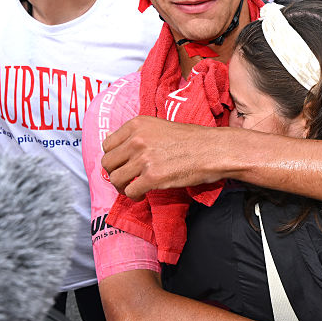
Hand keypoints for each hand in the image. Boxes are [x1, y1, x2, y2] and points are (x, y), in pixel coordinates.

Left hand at [101, 117, 225, 199]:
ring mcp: (144, 158)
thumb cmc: (193, 140)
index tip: (122, 164)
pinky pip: (130, 191)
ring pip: (115, 179)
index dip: (114, 157)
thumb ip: (139, 136)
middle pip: (108, 162)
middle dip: (115, 173)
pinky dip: (134, 196)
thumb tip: (117, 147)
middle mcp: (137, 139)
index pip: (107, 144)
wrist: (213, 150)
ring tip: (133, 188)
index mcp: (137, 124)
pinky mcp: (152, 177)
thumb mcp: (160, 127)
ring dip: (122, 186)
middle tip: (126, 179)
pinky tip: (142, 194)